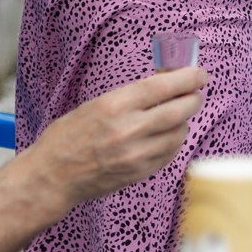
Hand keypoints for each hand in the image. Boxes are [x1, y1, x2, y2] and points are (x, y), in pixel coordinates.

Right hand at [26, 66, 206, 208]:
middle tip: (195, 93)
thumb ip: (132, 96)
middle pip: (180, 109)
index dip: (189, 77)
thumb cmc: (68, 136)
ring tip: (173, 116)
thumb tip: (167, 82)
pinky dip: (172, 141)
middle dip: (194, 98)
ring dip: (182, 122)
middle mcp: (129, 129)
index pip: (165, 86)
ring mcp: (136, 154)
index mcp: (115, 105)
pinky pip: (170, 152)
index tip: (199, 74)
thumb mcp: (96, 104)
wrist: (51, 176)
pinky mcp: (140, 173)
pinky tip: (163, 136)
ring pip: (179, 132)